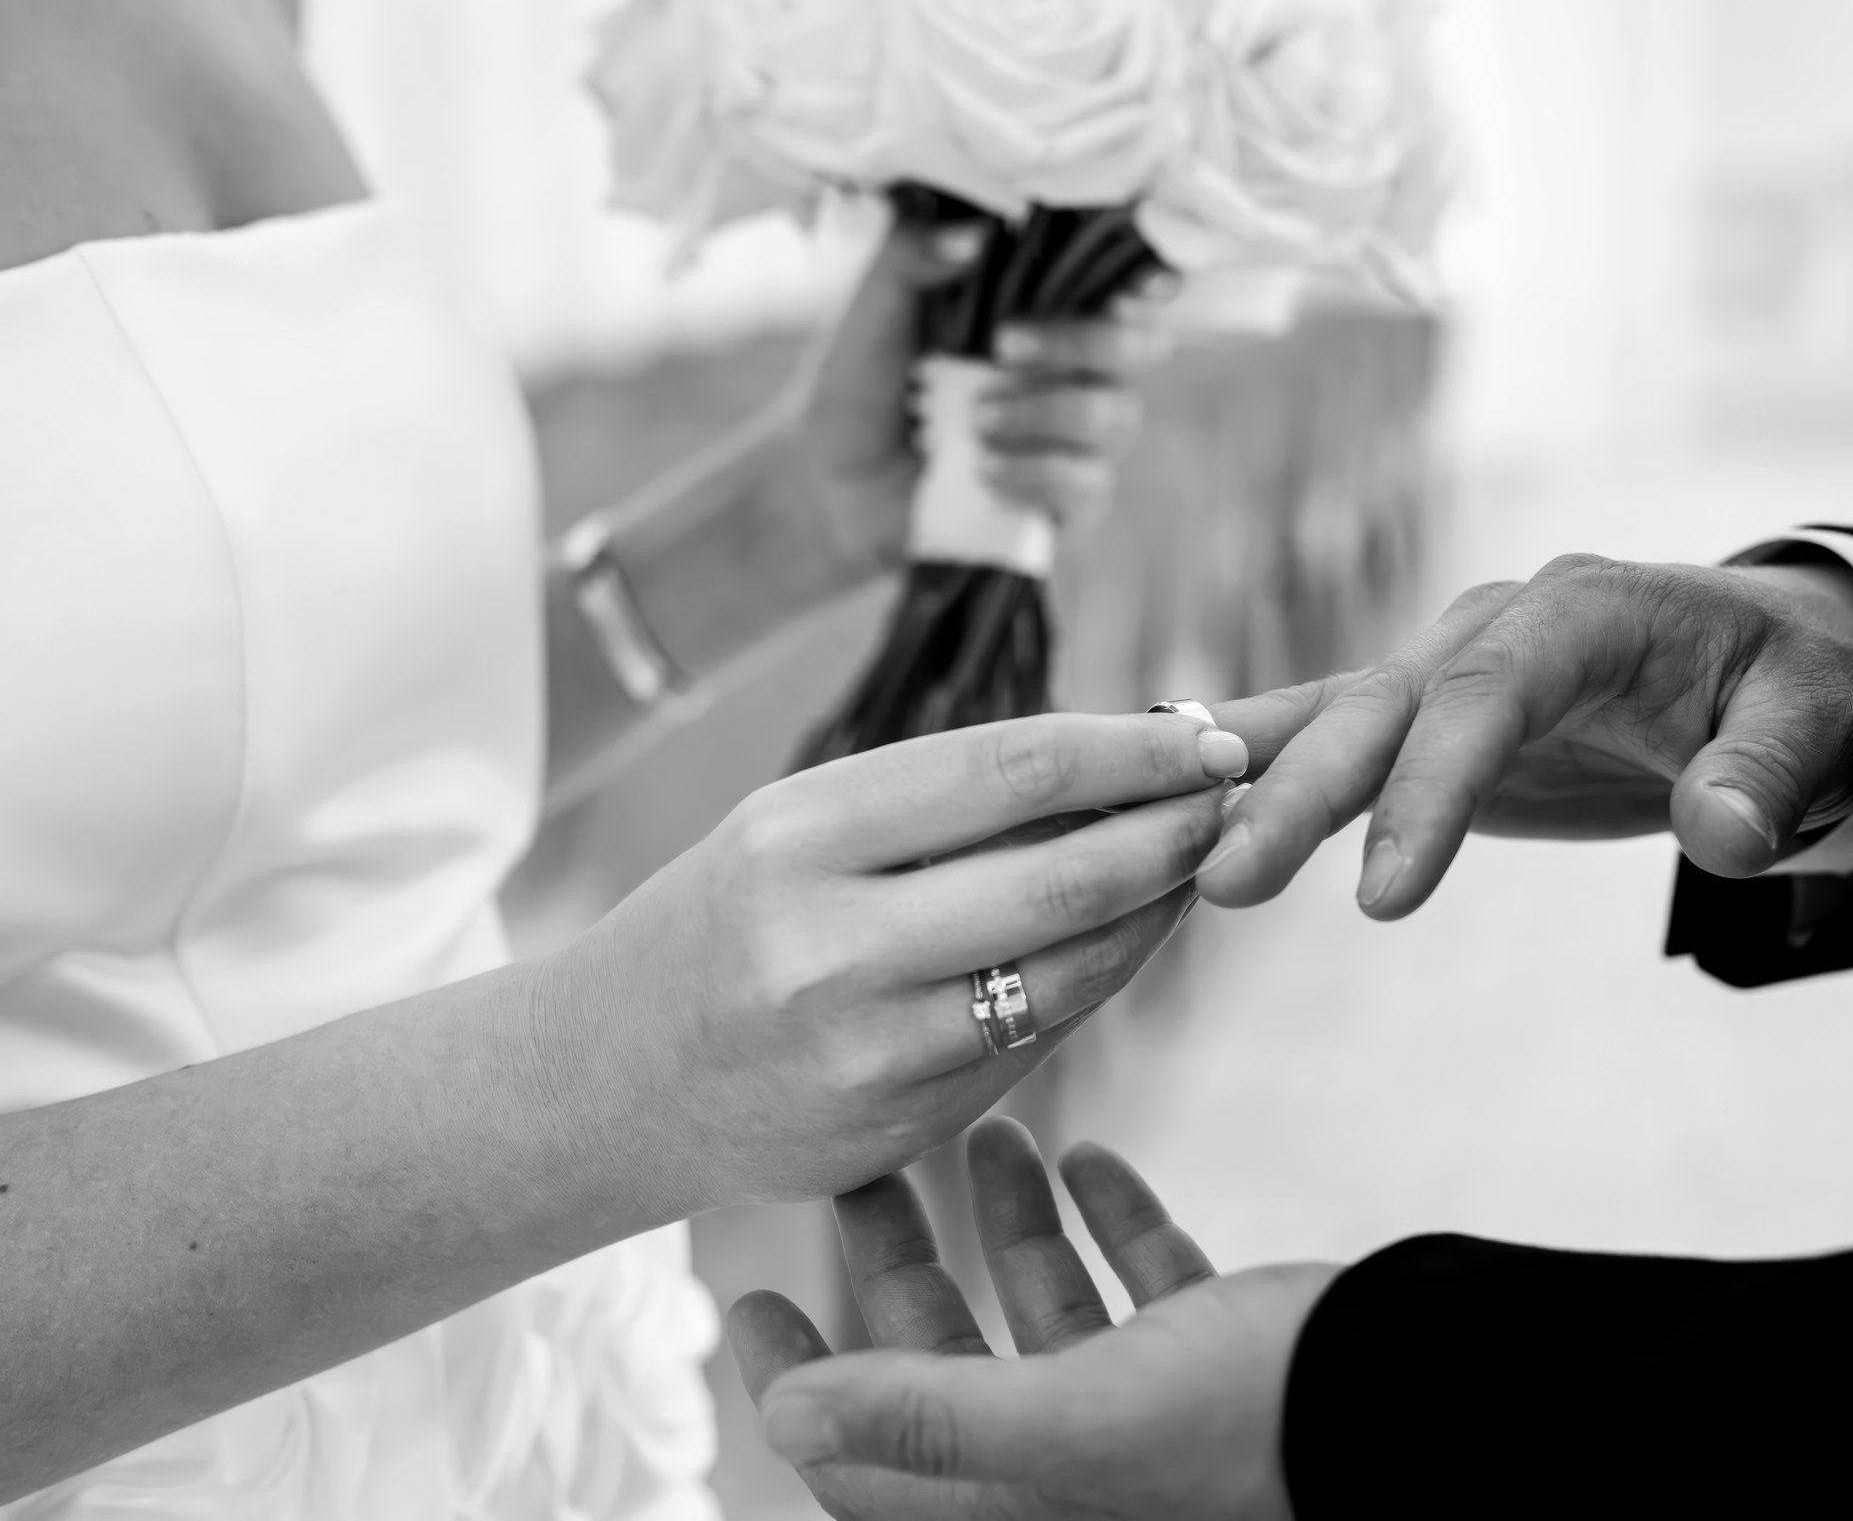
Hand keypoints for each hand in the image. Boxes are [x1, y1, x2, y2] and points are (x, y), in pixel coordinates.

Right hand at [545, 710, 1249, 1208]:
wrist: (601, 1084)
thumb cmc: (725, 919)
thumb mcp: (795, 827)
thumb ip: (940, 800)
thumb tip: (1124, 756)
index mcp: (800, 835)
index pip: (1013, 769)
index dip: (1134, 751)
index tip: (1212, 734)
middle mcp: (829, 946)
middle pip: (1065, 875)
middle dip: (1176, 830)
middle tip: (1241, 796)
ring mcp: (865, 1052)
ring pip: (1070, 969)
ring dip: (1158, 909)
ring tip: (1203, 859)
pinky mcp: (896, 1129)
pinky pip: (1037, 1042)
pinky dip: (1098, 979)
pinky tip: (1129, 937)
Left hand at [727, 1119, 1331, 1519]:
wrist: (1430, 1402)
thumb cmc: (1260, 1419)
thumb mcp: (1080, 1419)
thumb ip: (930, 1416)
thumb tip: (784, 1418)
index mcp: (1024, 1500)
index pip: (867, 1457)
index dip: (798, 1379)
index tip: (745, 1296)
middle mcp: (1077, 1465)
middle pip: (946, 1364)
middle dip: (898, 1265)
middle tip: (862, 1170)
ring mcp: (1153, 1414)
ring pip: (1044, 1314)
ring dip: (1006, 1226)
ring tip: (985, 1134)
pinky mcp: (1223, 1364)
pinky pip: (1142, 1292)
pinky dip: (1111, 1227)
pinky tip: (1094, 1161)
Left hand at [800, 222, 1165, 574]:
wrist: (830, 484)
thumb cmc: (860, 388)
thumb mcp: (874, 309)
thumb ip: (912, 257)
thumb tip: (976, 234)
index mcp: (1043, 314)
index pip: (1120, 290)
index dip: (1144, 283)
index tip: (1123, 286)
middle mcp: (1073, 374)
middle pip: (1140, 347)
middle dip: (1083, 341)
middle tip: (1004, 347)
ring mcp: (1075, 443)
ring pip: (1116, 415)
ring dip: (1045, 411)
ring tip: (974, 422)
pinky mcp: (1065, 505)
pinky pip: (1090, 483)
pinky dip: (1038, 471)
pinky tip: (986, 470)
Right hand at [1201, 553, 1852, 915]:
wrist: (1771, 670)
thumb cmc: (1796, 692)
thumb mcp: (1821, 725)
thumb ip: (1771, 774)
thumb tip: (1725, 834)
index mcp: (1582, 613)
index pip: (1487, 692)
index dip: (1431, 788)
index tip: (1384, 895)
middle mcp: (1492, 627)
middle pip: (1381, 705)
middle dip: (1300, 794)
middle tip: (1225, 886)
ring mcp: (1446, 668)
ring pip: (1331, 723)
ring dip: (1252, 793)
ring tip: (1175, 870)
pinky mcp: (1422, 721)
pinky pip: (1325, 744)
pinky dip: (1251, 781)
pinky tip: (1172, 824)